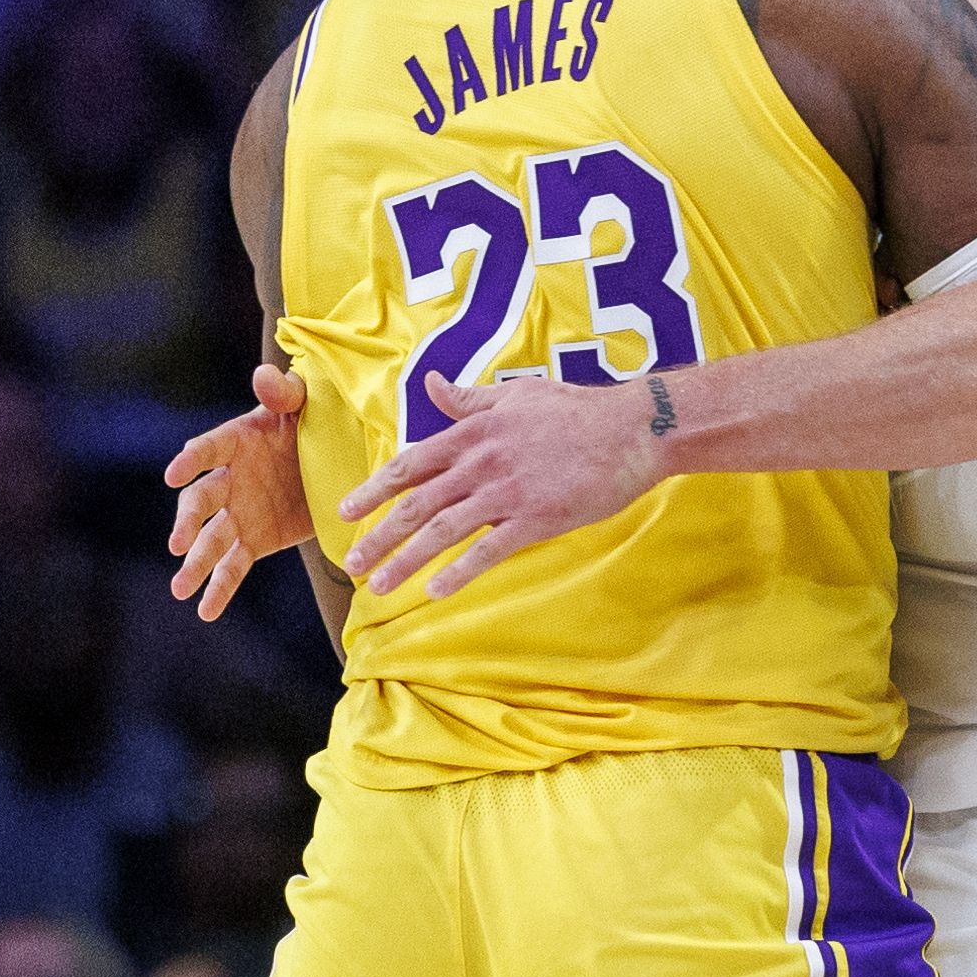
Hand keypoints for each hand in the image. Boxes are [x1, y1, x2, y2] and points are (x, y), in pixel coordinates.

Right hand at [167, 363, 312, 618]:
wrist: (336, 459)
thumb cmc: (314, 423)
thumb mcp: (307, 404)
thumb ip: (285, 392)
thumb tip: (264, 375)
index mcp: (236, 441)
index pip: (207, 450)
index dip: (190, 461)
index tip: (173, 475)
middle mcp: (229, 479)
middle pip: (201, 501)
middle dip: (188, 522)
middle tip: (178, 544)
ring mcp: (238, 513)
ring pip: (212, 539)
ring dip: (195, 564)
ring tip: (180, 589)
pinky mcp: (253, 540)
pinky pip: (233, 566)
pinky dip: (219, 589)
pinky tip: (205, 611)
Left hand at [338, 368, 664, 596]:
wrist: (631, 428)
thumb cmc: (575, 409)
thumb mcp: (515, 394)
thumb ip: (469, 399)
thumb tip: (432, 385)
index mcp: (472, 432)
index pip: (409, 465)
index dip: (373, 490)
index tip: (345, 511)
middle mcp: (480, 462)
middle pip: (416, 504)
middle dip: (378, 537)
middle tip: (352, 566)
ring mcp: (507, 491)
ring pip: (442, 530)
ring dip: (406, 561)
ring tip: (381, 587)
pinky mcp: (536, 518)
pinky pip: (489, 549)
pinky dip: (460, 571)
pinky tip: (435, 591)